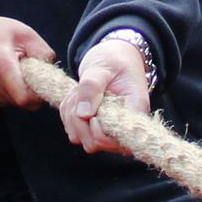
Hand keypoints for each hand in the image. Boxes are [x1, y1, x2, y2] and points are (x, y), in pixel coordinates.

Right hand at [0, 14, 52, 106]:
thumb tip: (52, 71)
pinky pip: (9, 102)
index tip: (46, 81)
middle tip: (35, 73)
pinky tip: (11, 77)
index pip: (25, 97)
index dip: (41, 93)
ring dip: (25, 92)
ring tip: (20, 71)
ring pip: (17, 104)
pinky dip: (16, 93)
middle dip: (35, 92)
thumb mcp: (24, 33)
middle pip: (23, 103)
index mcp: (0, 65)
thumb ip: (42, 51)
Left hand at [63, 37, 150, 154]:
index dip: (97, 130)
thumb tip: (83, 114)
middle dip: (78, 118)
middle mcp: (123, 128)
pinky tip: (77, 97)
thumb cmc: (114, 60)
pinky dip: (68, 113)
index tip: (91, 107)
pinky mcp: (94, 130)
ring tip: (80, 92)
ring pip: (80, 138)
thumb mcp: (102, 67)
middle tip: (80, 92)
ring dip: (71, 114)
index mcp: (134, 113)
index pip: (115, 140)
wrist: (114, 59)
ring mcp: (108, 132)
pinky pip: (73, 131)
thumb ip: (92, 87)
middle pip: (93, 143)